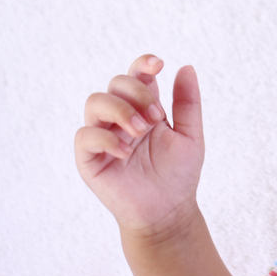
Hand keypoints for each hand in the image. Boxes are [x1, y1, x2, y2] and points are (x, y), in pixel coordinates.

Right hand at [74, 55, 204, 235]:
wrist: (169, 211)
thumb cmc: (179, 174)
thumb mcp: (191, 136)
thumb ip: (188, 103)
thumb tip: (186, 66)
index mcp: (144, 108)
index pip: (136, 76)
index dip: (143, 64)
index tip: (158, 64)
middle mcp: (120, 118)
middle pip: (116, 84)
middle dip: (137, 93)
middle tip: (156, 118)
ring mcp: (103, 136)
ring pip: (95, 102)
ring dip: (119, 110)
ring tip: (141, 131)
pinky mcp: (89, 158)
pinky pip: (85, 135)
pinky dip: (105, 138)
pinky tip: (126, 152)